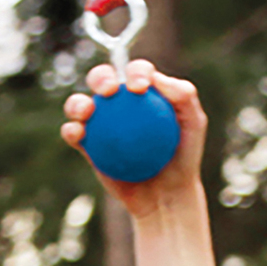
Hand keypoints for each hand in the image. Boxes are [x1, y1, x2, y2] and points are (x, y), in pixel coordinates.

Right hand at [60, 60, 207, 216]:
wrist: (167, 194)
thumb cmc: (184, 156)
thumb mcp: (194, 124)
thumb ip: (184, 95)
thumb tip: (157, 78)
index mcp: (143, 92)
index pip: (136, 72)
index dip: (135, 71)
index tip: (140, 88)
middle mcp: (118, 103)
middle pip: (102, 79)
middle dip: (100, 76)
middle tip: (109, 90)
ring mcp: (100, 123)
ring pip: (80, 104)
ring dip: (77, 102)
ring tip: (86, 111)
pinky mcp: (87, 144)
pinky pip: (74, 133)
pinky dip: (71, 130)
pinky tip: (78, 133)